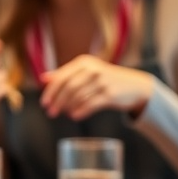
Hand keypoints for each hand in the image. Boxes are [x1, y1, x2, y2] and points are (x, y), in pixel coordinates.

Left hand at [40, 55, 154, 119]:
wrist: (134, 86)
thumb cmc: (105, 78)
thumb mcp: (85, 72)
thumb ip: (64, 74)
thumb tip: (43, 78)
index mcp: (83, 62)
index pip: (61, 77)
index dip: (51, 91)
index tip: (44, 103)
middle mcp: (93, 69)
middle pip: (68, 87)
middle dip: (57, 102)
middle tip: (51, 113)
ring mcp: (102, 81)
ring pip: (78, 97)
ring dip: (68, 107)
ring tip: (64, 113)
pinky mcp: (110, 94)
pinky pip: (90, 104)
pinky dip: (80, 111)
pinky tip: (75, 116)